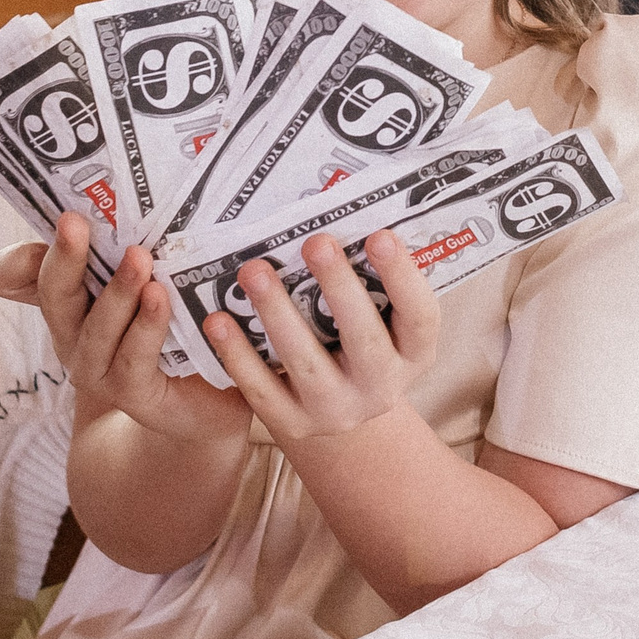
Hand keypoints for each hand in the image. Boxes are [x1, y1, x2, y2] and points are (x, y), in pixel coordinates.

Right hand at [0, 213, 250, 445]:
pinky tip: (161, 297)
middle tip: (74, 222)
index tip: (46, 219)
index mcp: (73, 304)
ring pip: (98, 330)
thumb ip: (118, 253)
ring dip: (117, 292)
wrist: (213, 397)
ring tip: (139, 257)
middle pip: (57, 297)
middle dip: (65, 259)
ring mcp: (100, 371)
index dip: (20, 256)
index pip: (35, 275)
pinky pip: (134, 361)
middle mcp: (76, 337)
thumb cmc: (176, 326)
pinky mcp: (135, 396)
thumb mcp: (150, 280)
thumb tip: (63, 226)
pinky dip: (147, 327)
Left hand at [207, 230, 437, 444]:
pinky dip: (237, 354)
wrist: (341, 414)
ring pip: (306, 363)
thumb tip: (346, 214)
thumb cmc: (361, 340)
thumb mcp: (386, 322)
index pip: (420, 316)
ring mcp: (337, 410)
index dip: (403, 277)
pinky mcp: (293, 423)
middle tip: (315, 241)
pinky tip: (217, 320)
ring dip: (277, 313)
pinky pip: (262, 389)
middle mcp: (381, 387)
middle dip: (339, 288)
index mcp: (414, 353)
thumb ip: (373, 282)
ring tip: (254, 269)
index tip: (380, 234)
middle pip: (364, 340)